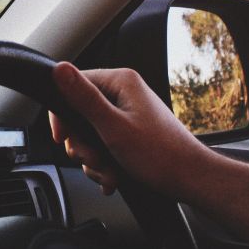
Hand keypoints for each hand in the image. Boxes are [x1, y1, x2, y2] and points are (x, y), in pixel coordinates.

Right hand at [49, 62, 205, 197]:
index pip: (73, 85)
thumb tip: (59, 70)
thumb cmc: (160, 155)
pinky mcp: (130, 132)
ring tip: (109, 172)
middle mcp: (124, 94)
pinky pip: (103, 145)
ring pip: (90, 135)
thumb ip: (83, 99)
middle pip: (79, 115)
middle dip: (82, 145)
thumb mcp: (113, 127)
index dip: (63, 116)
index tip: (62, 138)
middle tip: (94, 160)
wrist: (190, 179)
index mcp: (120, 82)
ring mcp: (128, 114)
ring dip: (94, 160)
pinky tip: (113, 176)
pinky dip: (104, 165)